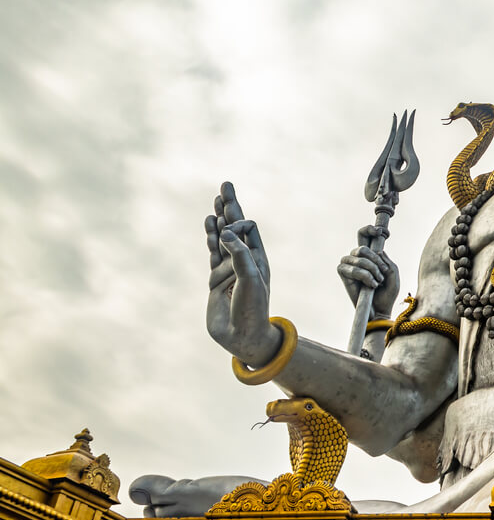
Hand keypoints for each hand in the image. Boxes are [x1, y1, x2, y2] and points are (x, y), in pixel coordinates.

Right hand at [205, 182, 277, 364]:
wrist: (241, 334)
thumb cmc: (253, 306)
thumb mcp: (251, 277)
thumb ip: (238, 254)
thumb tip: (225, 232)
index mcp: (258, 257)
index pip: (248, 228)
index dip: (238, 223)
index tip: (231, 231)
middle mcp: (244, 259)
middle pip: (235, 226)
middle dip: (230, 206)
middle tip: (226, 184)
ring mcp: (228, 268)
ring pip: (221, 237)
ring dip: (218, 219)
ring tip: (217, 199)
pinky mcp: (216, 278)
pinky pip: (212, 253)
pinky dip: (210, 237)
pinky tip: (209, 224)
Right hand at [337, 225, 400, 315]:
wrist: (380, 310)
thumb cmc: (387, 293)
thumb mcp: (393, 274)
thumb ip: (388, 262)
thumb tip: (378, 252)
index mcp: (370, 254)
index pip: (364, 234)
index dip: (369, 229)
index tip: (382, 232)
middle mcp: (357, 257)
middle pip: (363, 247)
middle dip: (376, 260)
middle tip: (383, 271)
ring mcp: (349, 265)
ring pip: (359, 257)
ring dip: (372, 269)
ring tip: (378, 281)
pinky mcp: (344, 275)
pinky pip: (353, 269)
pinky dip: (365, 277)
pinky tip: (371, 286)